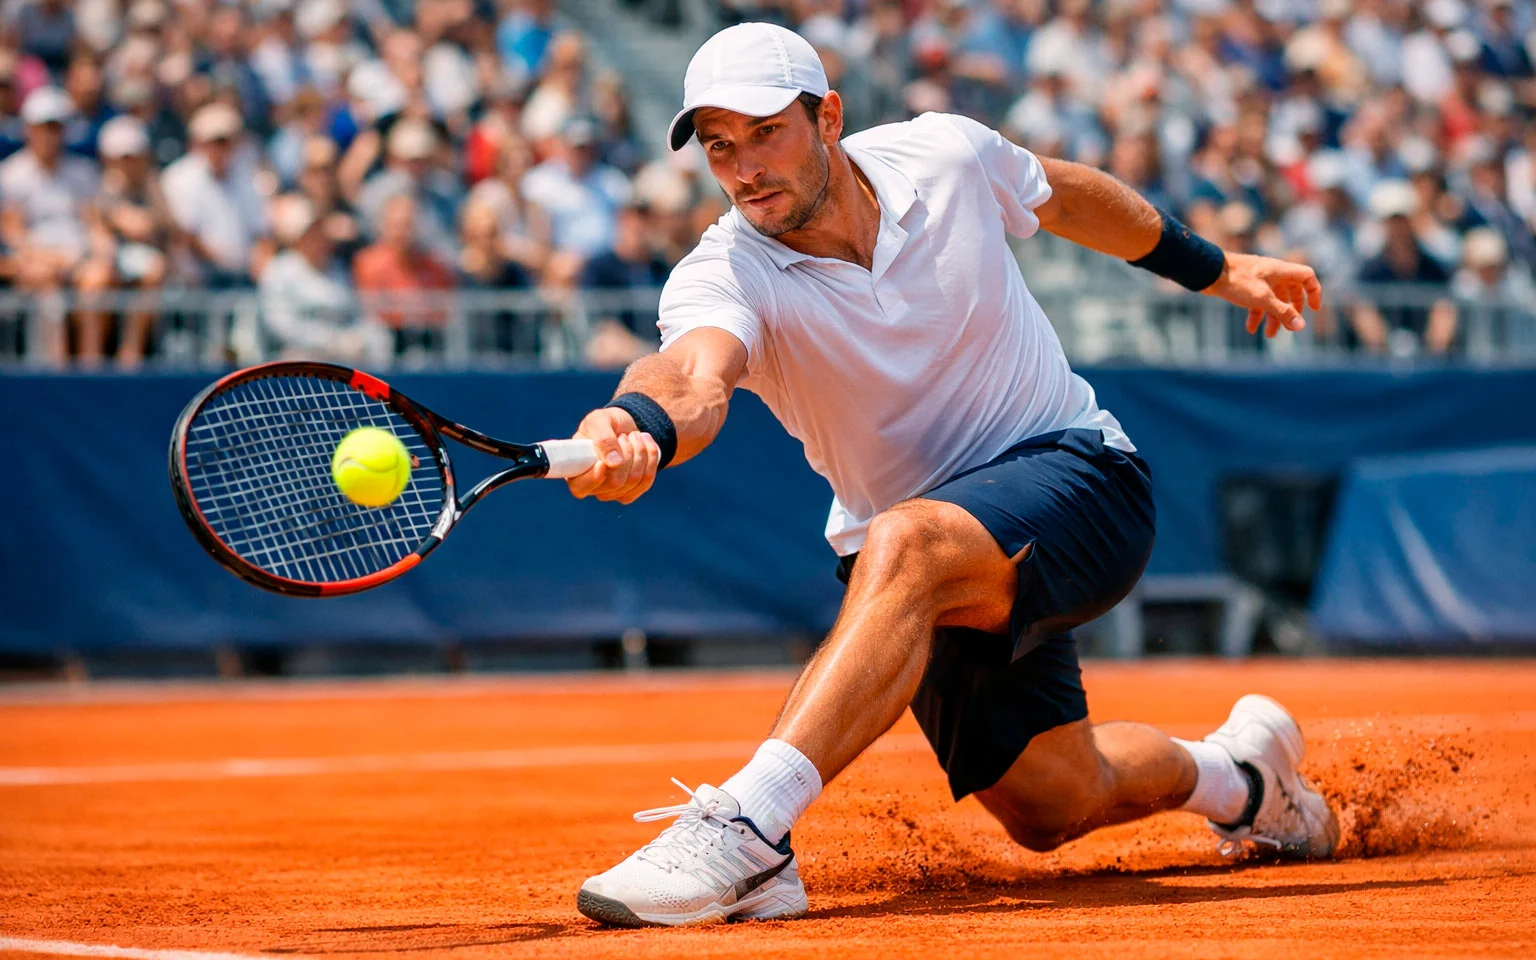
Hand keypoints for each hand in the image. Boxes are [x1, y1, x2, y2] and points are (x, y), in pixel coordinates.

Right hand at [565, 407, 660, 504]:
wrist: (624, 426)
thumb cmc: (605, 423)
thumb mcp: (599, 421)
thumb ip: (602, 438)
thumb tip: (613, 462)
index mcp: (575, 470)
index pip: (580, 487)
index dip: (593, 478)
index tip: (602, 463)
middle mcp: (592, 486)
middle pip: (614, 482)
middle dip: (626, 454)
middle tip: (624, 436)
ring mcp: (612, 492)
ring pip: (633, 481)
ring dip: (639, 453)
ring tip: (634, 436)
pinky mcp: (631, 491)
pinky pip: (645, 481)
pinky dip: (650, 459)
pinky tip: (646, 444)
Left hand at [1204, 252, 1322, 338]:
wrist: (1208, 272)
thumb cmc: (1236, 280)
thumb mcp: (1262, 298)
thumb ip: (1282, 312)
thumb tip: (1301, 326)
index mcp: (1281, 271)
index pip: (1307, 277)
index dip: (1314, 292)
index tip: (1314, 310)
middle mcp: (1272, 274)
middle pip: (1291, 292)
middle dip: (1291, 310)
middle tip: (1290, 326)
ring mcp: (1259, 280)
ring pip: (1273, 300)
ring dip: (1273, 317)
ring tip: (1269, 335)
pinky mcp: (1245, 287)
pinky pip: (1257, 302)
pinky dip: (1256, 315)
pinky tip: (1251, 329)